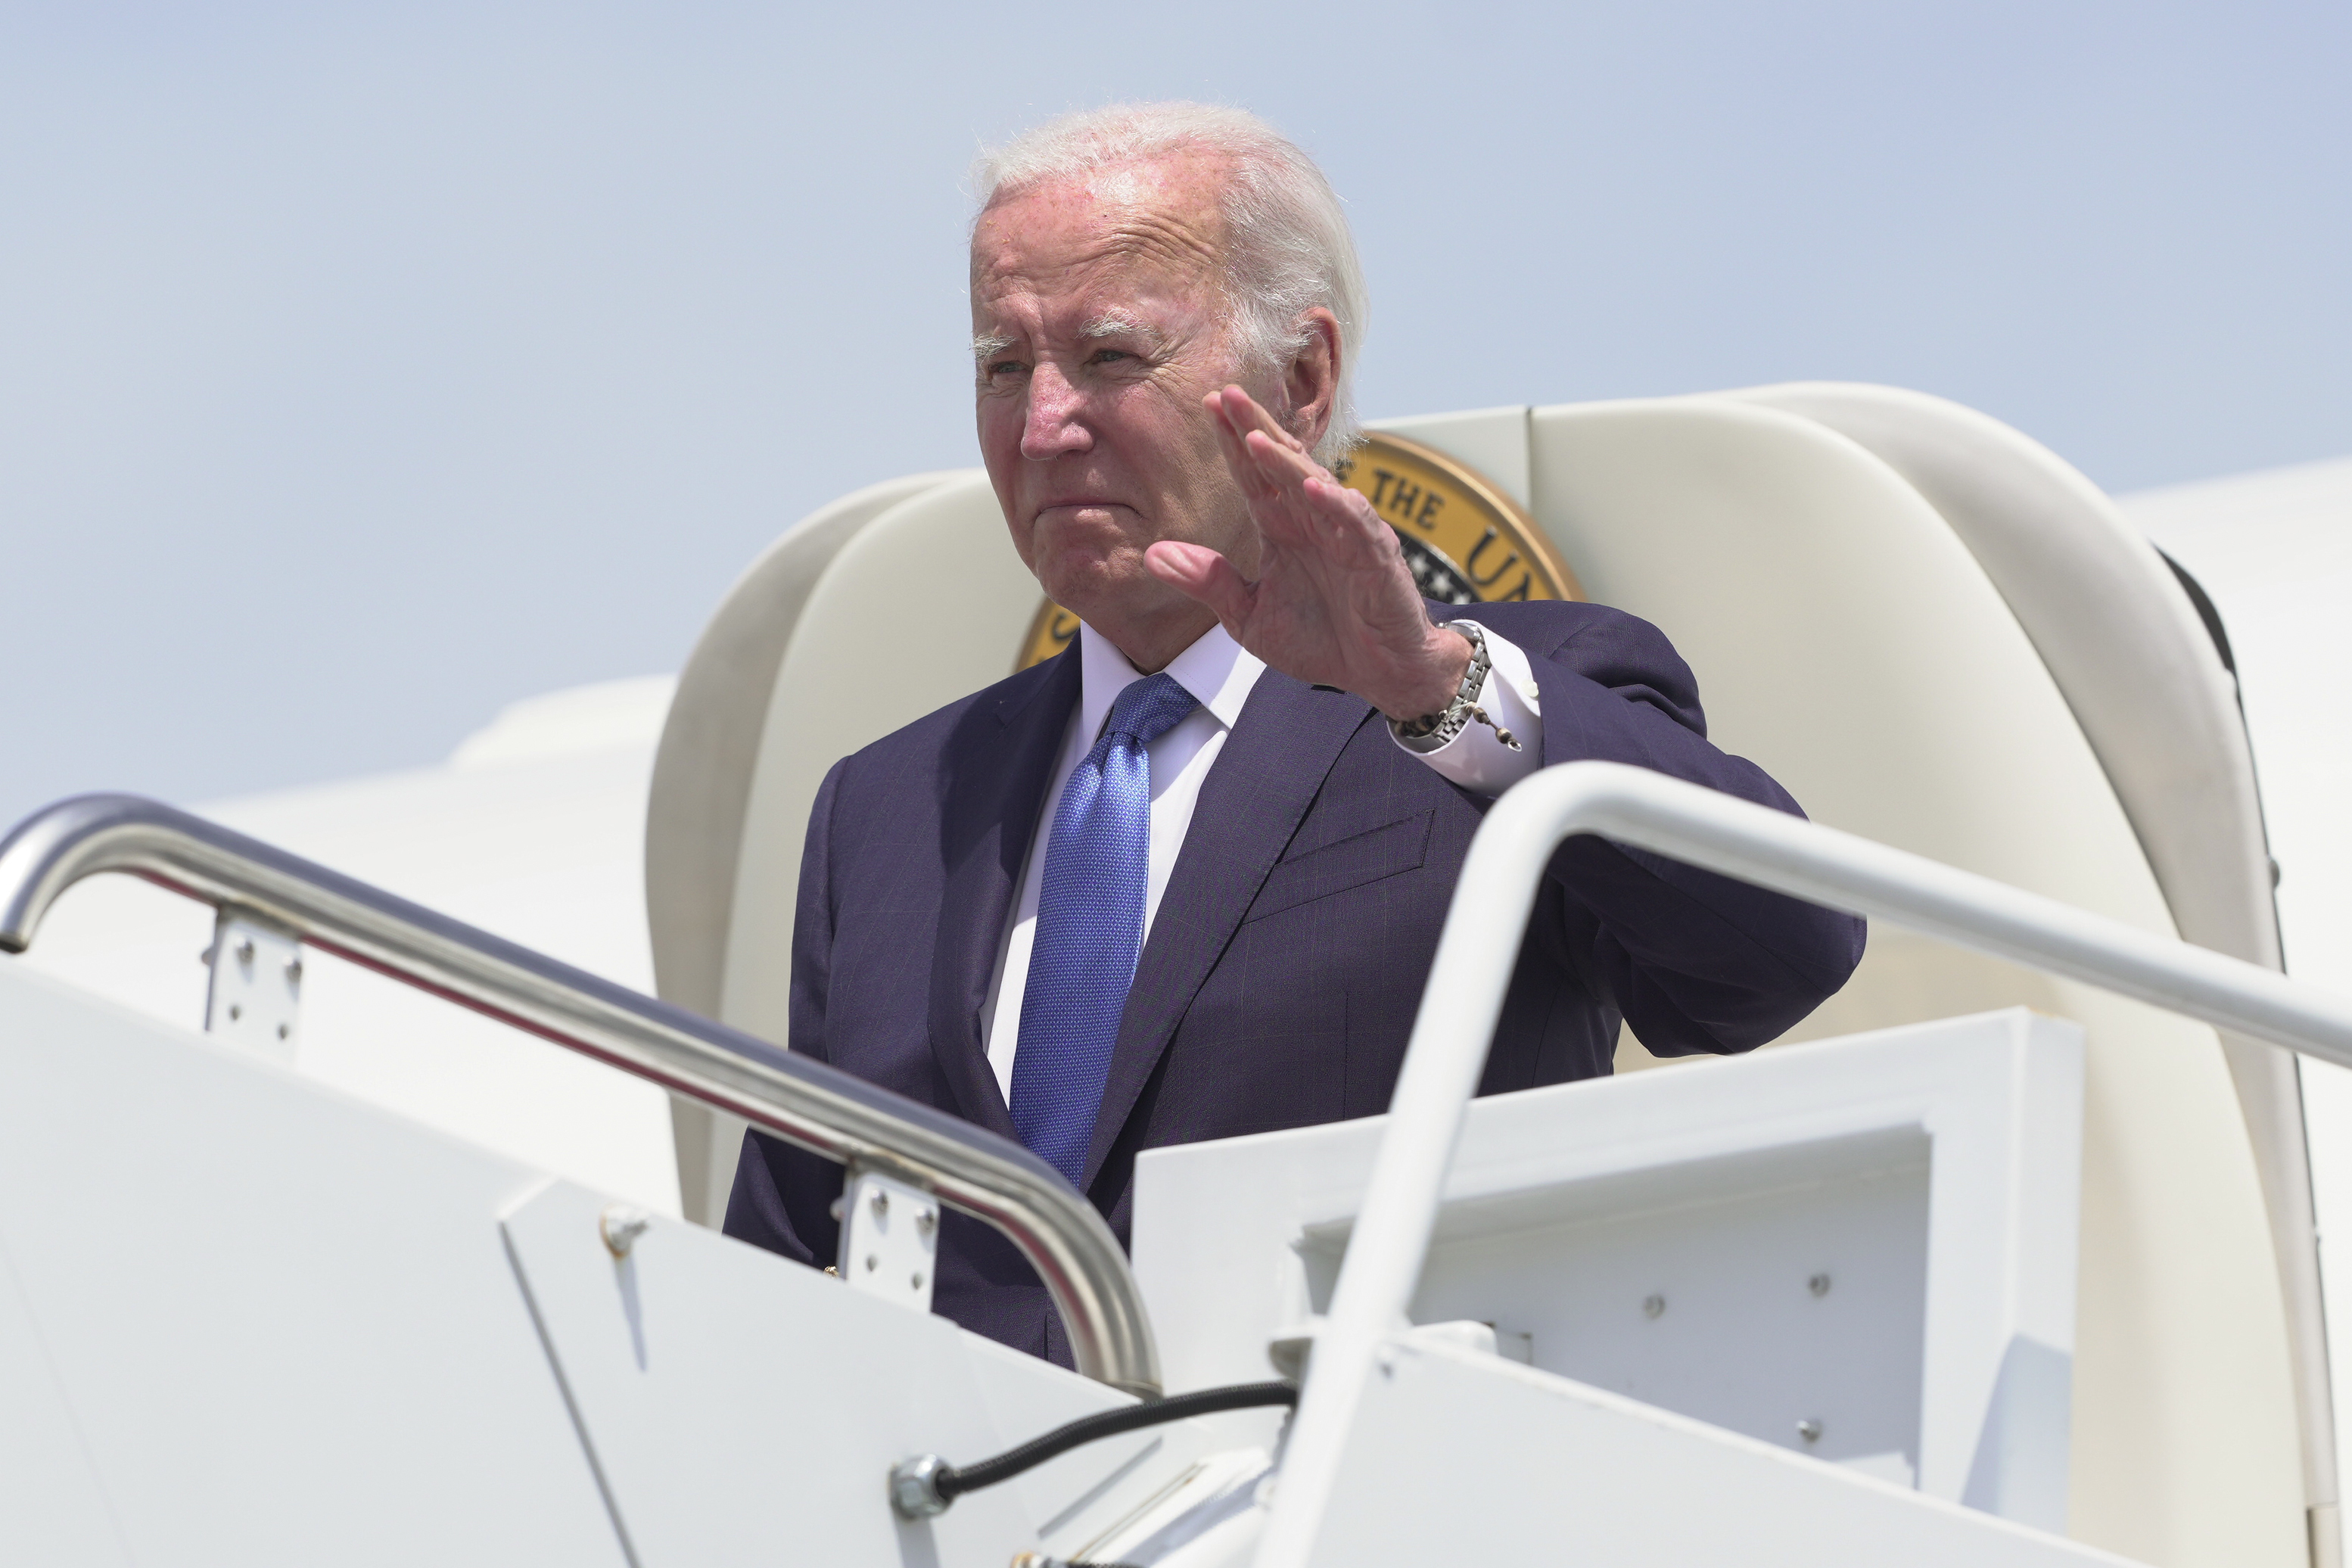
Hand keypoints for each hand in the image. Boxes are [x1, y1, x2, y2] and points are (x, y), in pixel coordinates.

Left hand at [1145, 385, 1470, 719]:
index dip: (1232, 441)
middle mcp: (1312, 520)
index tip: (1206, 403)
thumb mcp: (1248, 616)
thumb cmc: (1320, 639)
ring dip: (1287, 462)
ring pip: (1315, 485)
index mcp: (1281, 527)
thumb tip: (1153, 554)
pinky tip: (1313, 487)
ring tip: (1257, 437)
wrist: (1380, 672)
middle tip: (1227, 394)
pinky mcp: (1377, 556)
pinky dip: (1336, 505)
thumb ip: (1208, 582)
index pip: (1253, 474)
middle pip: (1282, 464)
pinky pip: (1356, 523)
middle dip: (1255, 428)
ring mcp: (1346, 533)